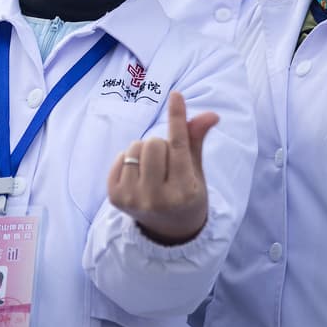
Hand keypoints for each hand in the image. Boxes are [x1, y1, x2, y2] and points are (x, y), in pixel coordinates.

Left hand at [108, 92, 217, 244]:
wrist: (168, 230)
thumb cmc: (186, 193)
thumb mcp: (196, 171)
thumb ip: (197, 140)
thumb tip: (210, 114)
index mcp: (183, 191)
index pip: (179, 147)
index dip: (177, 118)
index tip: (175, 95)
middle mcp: (158, 198)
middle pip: (154, 143)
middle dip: (161, 145)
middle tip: (166, 164)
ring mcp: (134, 199)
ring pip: (135, 148)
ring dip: (144, 152)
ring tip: (152, 170)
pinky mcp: (115, 198)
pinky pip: (120, 158)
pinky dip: (129, 160)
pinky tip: (138, 177)